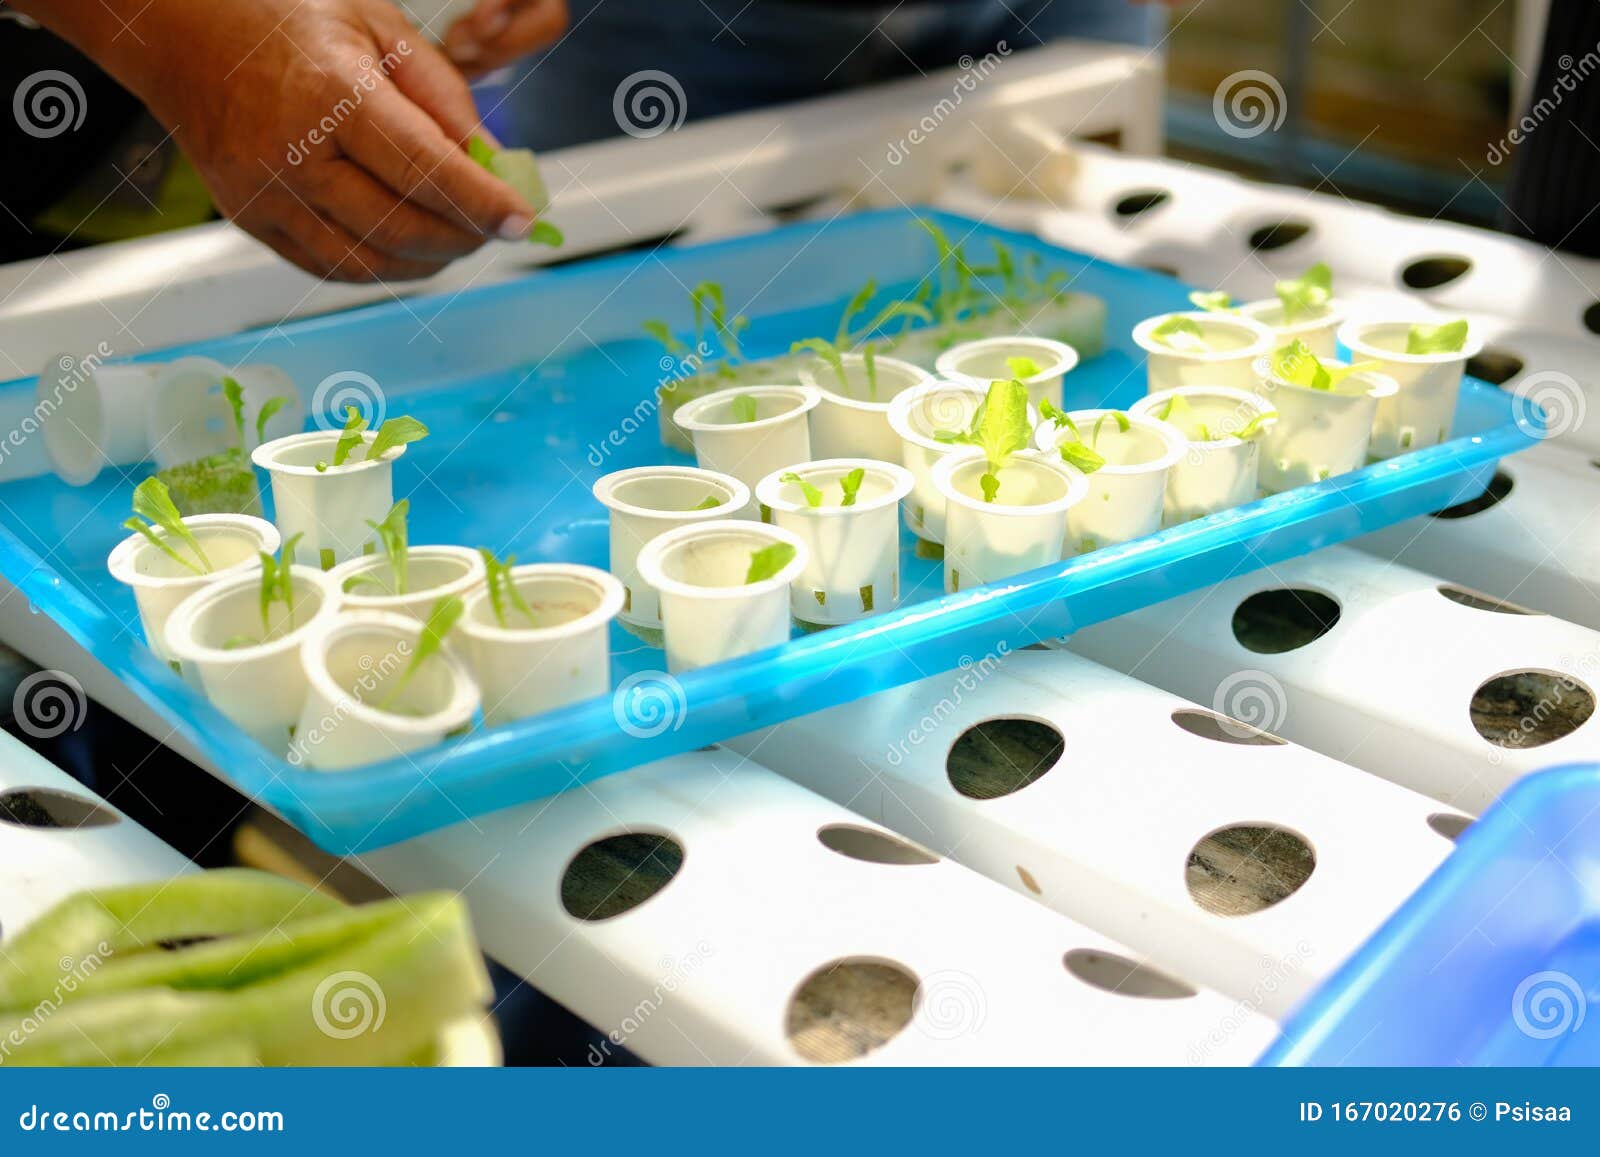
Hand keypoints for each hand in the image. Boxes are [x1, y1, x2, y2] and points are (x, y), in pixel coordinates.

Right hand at [22, 0, 543, 281]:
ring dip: (429, 261)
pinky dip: (383, 268)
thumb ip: (440, 95)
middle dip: (464, 236)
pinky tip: (411, 249)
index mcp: (331, 93)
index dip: (483, 202)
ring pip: (370, 261)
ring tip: (459, 238)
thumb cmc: (285, 17)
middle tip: (496, 227)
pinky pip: (332, 267)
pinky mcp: (250, 220)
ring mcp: (266, 194)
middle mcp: (293, 153)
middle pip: (401, 226)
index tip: (522, 219)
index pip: (425, 169)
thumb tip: (490, 162)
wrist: (182, 30)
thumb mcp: (377, 25)